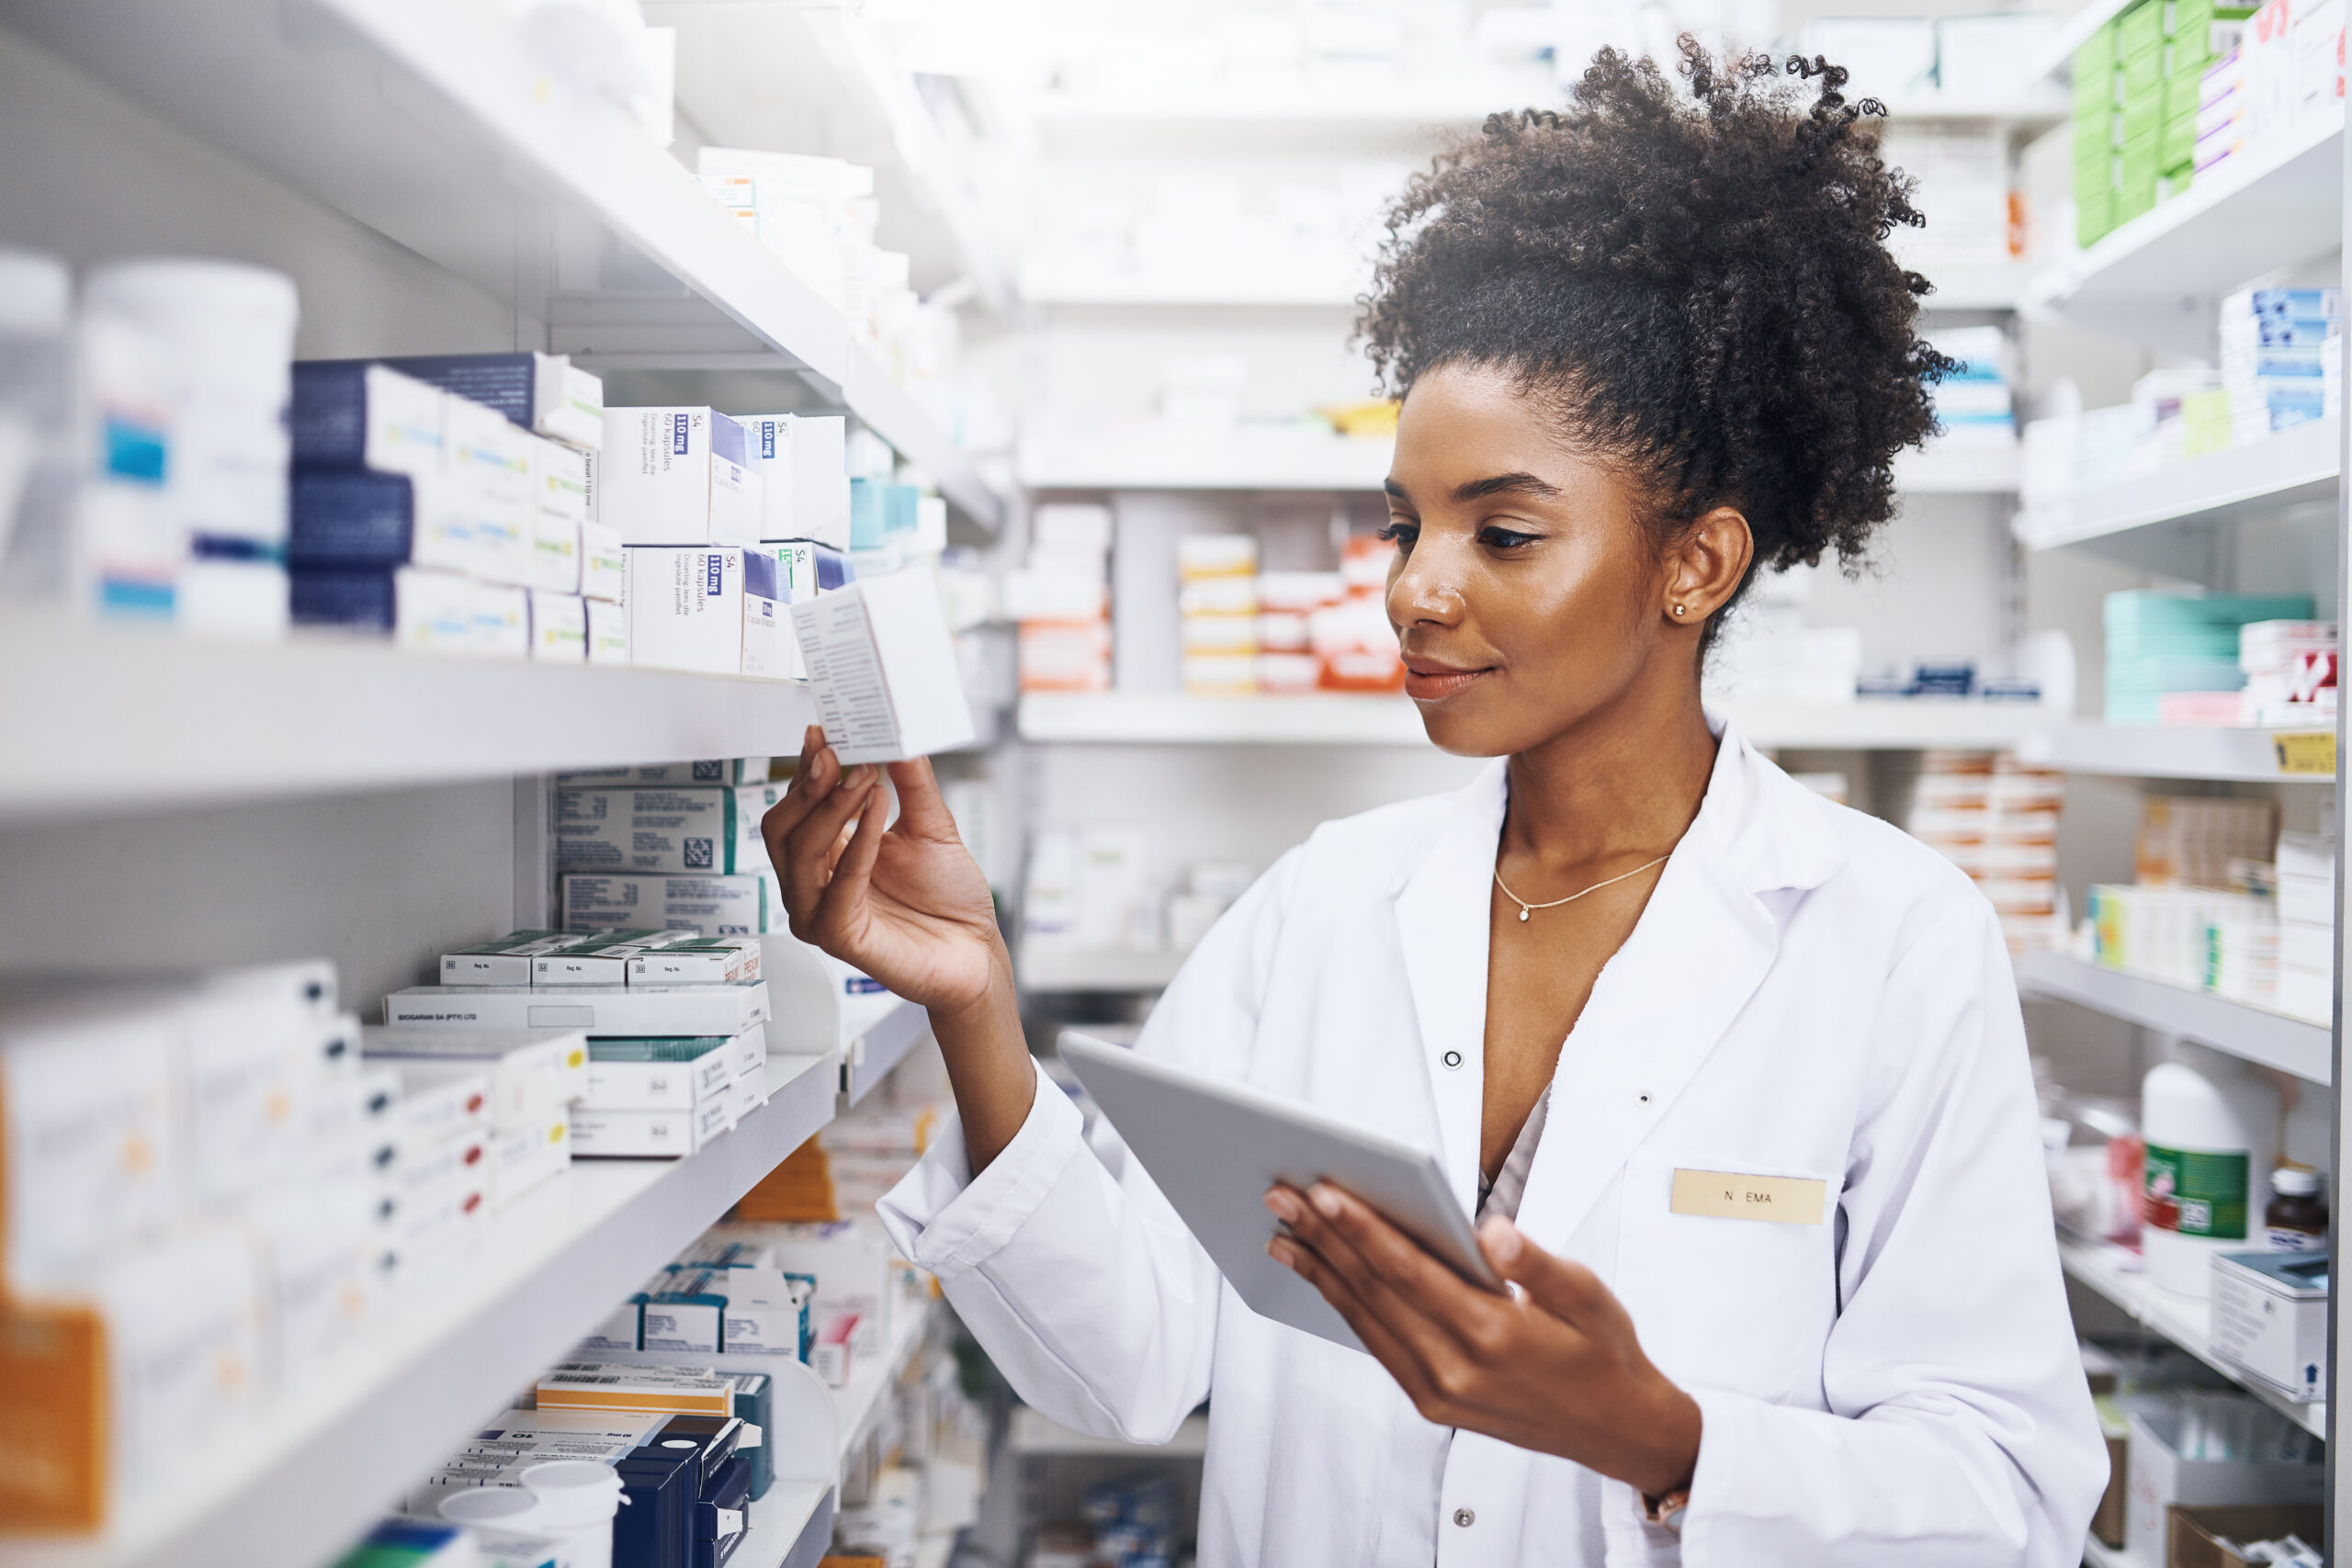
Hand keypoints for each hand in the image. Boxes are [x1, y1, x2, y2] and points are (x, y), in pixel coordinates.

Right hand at [762, 726, 1008, 1014]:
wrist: (976, 949)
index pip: (796, 806)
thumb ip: (910, 782)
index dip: (805, 769)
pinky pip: (837, 887)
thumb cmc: (949, 897)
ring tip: (866, 777)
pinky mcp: (839, 937)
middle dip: (807, 786)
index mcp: (826, 855)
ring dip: (831, 809)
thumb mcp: (930, 825)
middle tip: (838, 753)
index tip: (823, 733)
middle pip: (781, 828)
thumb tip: (896, 735)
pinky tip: (878, 816)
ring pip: (799, 853)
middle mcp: (813, 884)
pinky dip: (858, 845)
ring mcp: (819, 912)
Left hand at [1264, 1182, 1700, 1496]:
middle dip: (1323, 1239)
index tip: (1324, 1193)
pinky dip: (1345, 1307)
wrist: (1618, 1429)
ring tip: (1282, 1232)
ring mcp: (1440, 1393)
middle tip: (1280, 1196)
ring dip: (1321, 1272)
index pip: (1411, 1272)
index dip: (1363, 1230)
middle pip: (1375, 1292)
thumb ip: (1537, 1263)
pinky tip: (1323, 1275)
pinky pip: (1379, 1346)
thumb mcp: (1590, 1297)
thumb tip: (1491, 1231)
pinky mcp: (1434, 1404)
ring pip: (1367, 1320)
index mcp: (1495, 1334)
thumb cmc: (1604, 1351)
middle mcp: (1457, 1370)